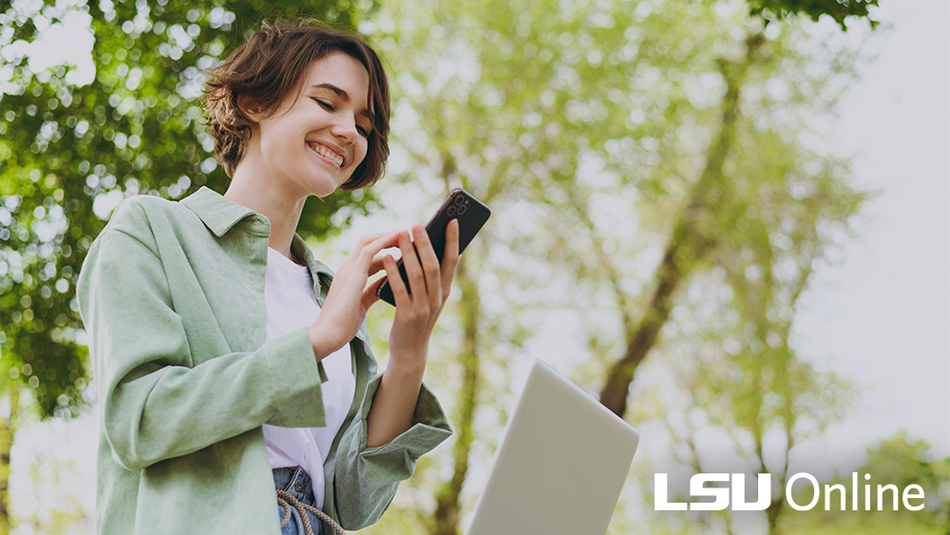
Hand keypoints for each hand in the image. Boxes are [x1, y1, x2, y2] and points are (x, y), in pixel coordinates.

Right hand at [307, 231, 400, 359]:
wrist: (328, 335)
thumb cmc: (343, 324)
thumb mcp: (362, 304)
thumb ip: (371, 292)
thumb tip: (385, 285)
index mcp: (349, 276)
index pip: (366, 254)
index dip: (384, 248)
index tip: (402, 247)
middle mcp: (347, 269)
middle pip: (367, 243)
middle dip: (386, 237)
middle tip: (406, 236)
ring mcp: (348, 270)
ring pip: (368, 242)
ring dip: (387, 236)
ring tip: (405, 233)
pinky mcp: (352, 275)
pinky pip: (369, 251)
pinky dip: (384, 241)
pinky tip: (398, 238)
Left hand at [383, 219, 459, 366]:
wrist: (410, 350)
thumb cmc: (419, 318)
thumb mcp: (434, 298)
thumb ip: (440, 278)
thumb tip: (453, 252)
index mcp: (445, 291)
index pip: (452, 262)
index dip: (453, 241)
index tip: (452, 221)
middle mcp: (437, 298)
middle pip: (433, 265)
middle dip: (426, 243)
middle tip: (417, 224)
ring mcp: (423, 307)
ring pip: (417, 275)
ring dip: (409, 252)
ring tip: (401, 233)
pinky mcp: (407, 315)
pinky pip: (400, 289)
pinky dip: (393, 272)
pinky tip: (386, 257)